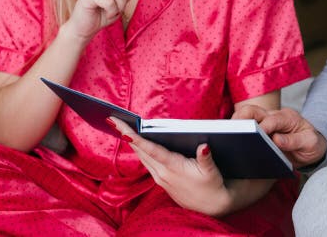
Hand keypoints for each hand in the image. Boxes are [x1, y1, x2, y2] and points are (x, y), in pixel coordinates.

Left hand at [109, 117, 230, 216]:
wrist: (211, 206)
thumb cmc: (212, 186)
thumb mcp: (212, 172)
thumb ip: (205, 158)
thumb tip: (204, 146)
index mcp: (173, 168)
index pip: (151, 150)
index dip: (137, 139)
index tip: (123, 130)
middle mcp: (162, 173)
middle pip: (140, 151)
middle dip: (126, 135)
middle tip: (114, 120)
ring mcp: (160, 178)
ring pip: (141, 156)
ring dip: (131, 141)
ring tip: (120, 126)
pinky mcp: (161, 181)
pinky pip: (146, 162)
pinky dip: (139, 150)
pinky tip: (136, 142)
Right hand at [233, 105, 326, 167]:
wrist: (313, 145)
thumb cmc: (312, 143)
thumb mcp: (310, 143)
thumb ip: (294, 141)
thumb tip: (276, 140)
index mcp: (288, 118)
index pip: (272, 120)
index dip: (263, 127)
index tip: (255, 137)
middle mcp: (274, 117)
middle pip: (253, 111)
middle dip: (241, 117)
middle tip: (230, 129)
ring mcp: (266, 122)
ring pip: (246, 117)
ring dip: (236, 124)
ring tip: (225, 137)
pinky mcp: (260, 130)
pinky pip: (246, 128)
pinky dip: (238, 133)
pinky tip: (230, 144)